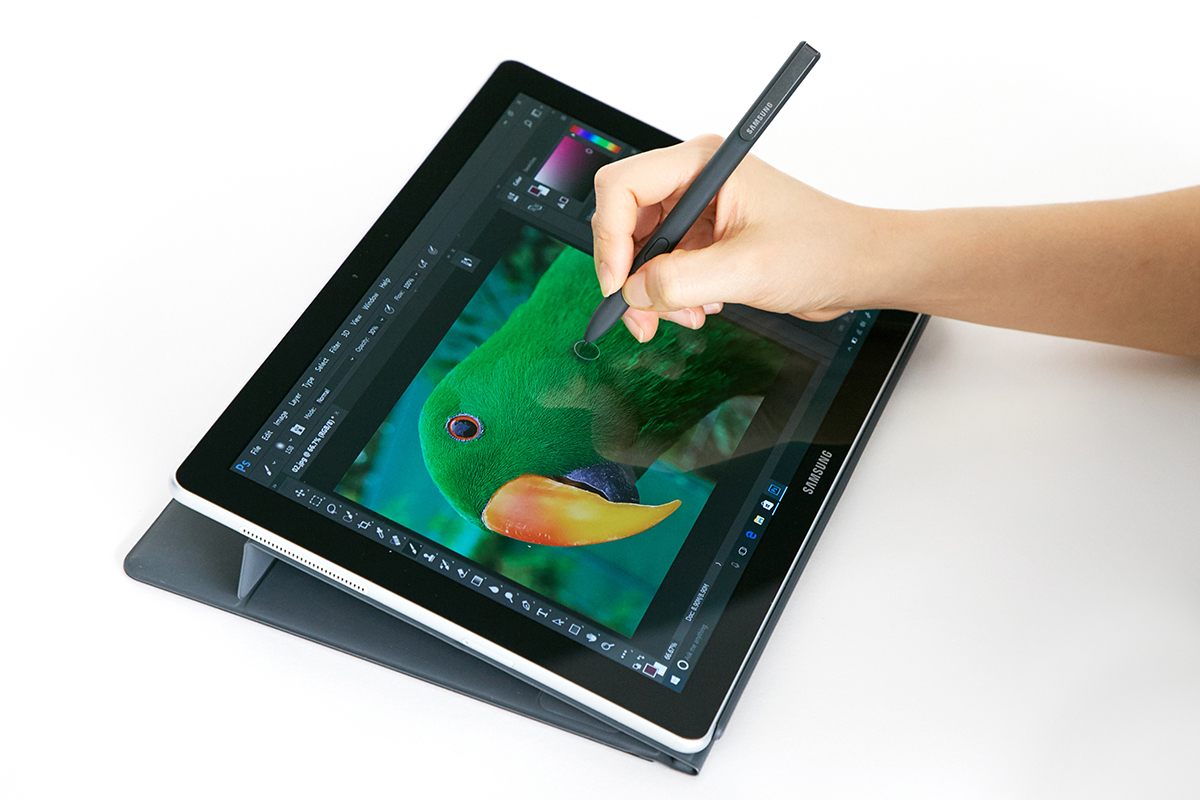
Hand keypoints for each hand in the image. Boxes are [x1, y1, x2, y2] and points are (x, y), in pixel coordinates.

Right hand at [591, 134, 884, 340]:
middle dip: (629, 274)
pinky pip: (663, 266)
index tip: (619, 285)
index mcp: (703, 165)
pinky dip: (670, 294)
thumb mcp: (747, 270)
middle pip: (624, 222)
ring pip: (641, 251)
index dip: (610, 239)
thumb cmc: (824, 248)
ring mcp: (698, 209)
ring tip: (687, 315)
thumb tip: (633, 293)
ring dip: (653, 291)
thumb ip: (681, 282)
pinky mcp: (705, 237)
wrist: (858, 267)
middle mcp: (695, 181)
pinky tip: (701, 307)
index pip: (622, 189)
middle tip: (641, 317)